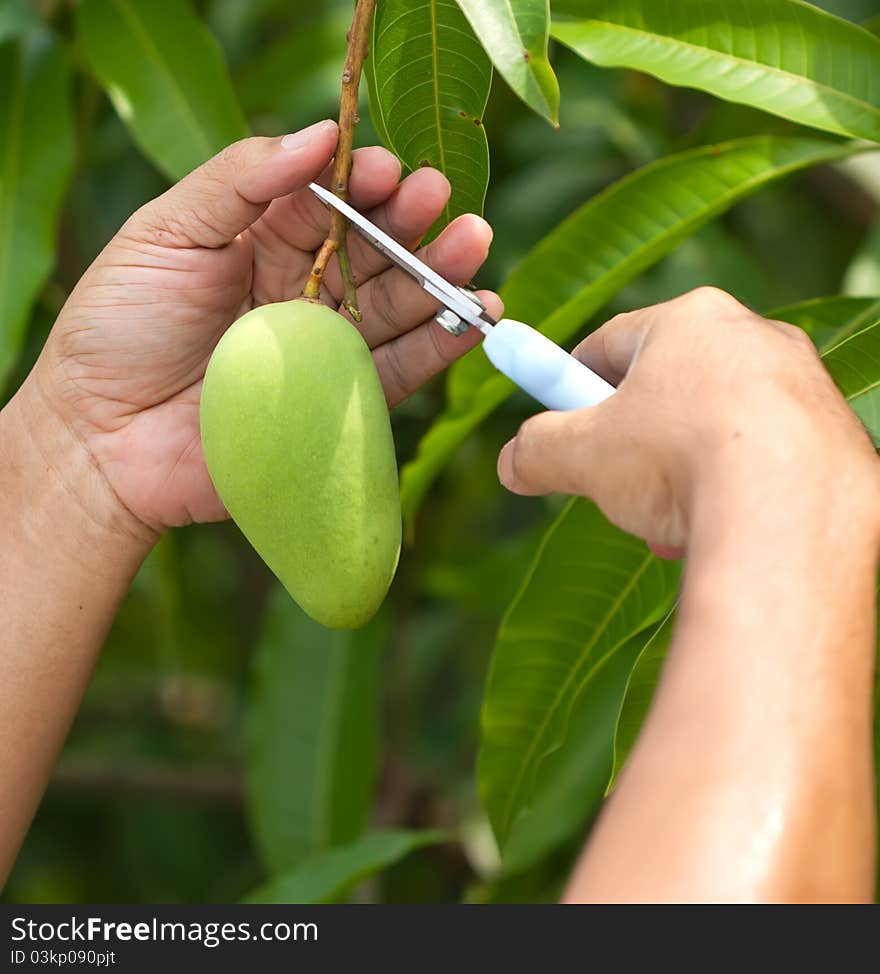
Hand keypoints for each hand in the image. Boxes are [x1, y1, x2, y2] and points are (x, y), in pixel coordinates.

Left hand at [20, 120, 498, 535]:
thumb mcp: (164, 233)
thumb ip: (239, 180)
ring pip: (396, 305)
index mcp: (259, 241)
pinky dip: (440, 345)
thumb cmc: (118, 328)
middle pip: (372, 250)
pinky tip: (475, 316)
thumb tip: (318, 134)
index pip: (327, 201)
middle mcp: (300, 290)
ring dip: (439, 274)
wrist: (102, 440)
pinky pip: (399, 370)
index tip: (387, 168)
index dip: (361, 182)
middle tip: (443, 200)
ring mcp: (323, 349)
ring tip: (473, 243)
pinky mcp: (338, 404)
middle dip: (411, 222)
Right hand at [497, 287, 879, 553]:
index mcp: (691, 321)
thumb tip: (513, 463)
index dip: (573, 386)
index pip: (611, 345)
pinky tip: (714, 530)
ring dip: (681, 473)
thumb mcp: (581, 457)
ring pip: (718, 428)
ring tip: (664, 524)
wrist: (790, 516)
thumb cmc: (681, 461)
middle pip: (669, 387)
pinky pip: (765, 459)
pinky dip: (733, 492)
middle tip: (611, 483)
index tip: (559, 421)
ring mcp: (804, 387)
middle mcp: (756, 338)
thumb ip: (536, 451)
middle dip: (634, 441)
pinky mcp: (836, 437)